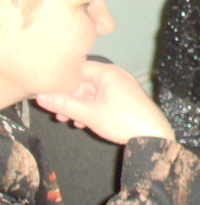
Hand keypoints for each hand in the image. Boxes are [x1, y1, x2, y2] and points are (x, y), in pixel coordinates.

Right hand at [36, 60, 174, 144]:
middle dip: (69, 97)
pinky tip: (82, 122)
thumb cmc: (125, 121)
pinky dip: (89, 109)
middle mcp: (114, 76)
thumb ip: (64, 104)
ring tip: (67, 120)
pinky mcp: (122, 100)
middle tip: (56, 112)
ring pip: (90, 93)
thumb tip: (41, 96)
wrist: (153, 135)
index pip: (78, 68)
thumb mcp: (89, 113)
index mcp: (108, 73)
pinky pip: (100, 100)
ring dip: (77, 106)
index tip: (48, 93)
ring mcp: (119, 88)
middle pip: (83, 82)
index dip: (62, 80)